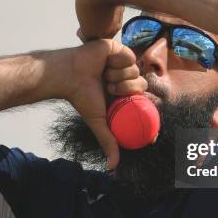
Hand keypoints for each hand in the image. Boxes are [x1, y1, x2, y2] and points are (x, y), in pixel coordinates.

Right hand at [67, 39, 146, 168]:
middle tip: (108, 88)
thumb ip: (108, 142)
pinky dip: (117, 61)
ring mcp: (123, 63)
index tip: (145, 109)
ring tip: (103, 75)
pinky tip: (104, 62)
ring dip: (118, 75)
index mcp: (123, 93)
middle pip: (141, 84)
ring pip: (136, 70)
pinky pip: (130, 56)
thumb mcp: (99, 122)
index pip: (144, 99)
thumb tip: (112, 168)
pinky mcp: (120, 49)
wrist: (69, 74)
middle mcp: (125, 78)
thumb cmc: (81, 96)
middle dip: (124, 88)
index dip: (148, 104)